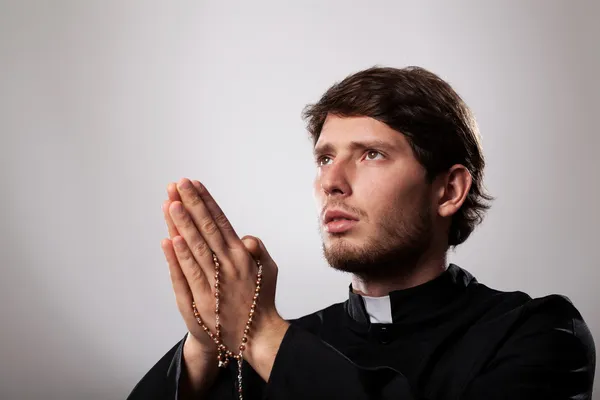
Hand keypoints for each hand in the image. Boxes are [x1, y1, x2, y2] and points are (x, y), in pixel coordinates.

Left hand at [161, 178, 284, 369]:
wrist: (256, 336)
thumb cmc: (261, 300)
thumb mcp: (269, 270)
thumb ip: (258, 248)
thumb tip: (245, 236)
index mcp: (242, 256)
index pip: (220, 221)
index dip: (206, 202)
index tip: (194, 185)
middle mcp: (227, 265)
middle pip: (205, 229)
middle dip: (191, 204)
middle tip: (178, 185)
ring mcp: (213, 282)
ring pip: (194, 247)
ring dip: (181, 224)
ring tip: (170, 204)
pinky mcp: (199, 300)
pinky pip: (187, 274)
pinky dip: (178, 256)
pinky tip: (170, 239)